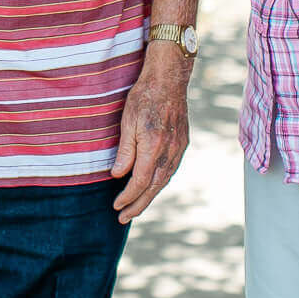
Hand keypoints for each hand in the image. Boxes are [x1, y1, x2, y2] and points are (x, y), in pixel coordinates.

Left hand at [109, 49, 189, 222]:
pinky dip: (159, 182)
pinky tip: (151, 186)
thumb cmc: (144, 97)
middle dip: (138, 205)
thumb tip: (118, 175)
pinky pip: (170, 170)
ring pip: (164, 180)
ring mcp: (179, 148)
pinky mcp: (182, 143)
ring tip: (135, 207)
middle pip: (154, 187)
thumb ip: (125, 151)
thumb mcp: (128, 121)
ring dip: (149, 196)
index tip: (116, 206)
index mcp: (154, 146)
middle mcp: (170, 151)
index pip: (140, 181)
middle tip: (123, 218)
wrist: (169, 79)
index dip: (128, 196)